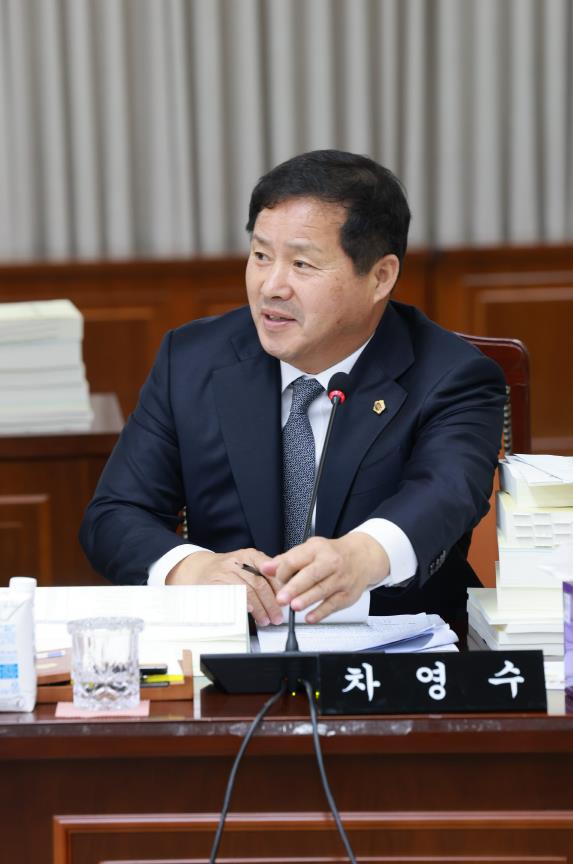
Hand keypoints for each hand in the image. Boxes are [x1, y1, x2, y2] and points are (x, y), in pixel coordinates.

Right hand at [166, 548, 283, 625]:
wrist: (198, 568)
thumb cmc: (226, 569)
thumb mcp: (246, 565)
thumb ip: (264, 574)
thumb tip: (286, 590)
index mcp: (249, 555)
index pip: (270, 569)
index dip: (280, 586)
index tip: (287, 599)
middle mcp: (237, 562)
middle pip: (259, 583)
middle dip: (271, 602)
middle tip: (278, 616)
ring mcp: (224, 572)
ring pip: (247, 590)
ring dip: (259, 608)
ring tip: (266, 619)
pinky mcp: (214, 584)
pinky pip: (231, 595)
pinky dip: (242, 604)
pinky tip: (248, 611)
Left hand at [260, 532, 389, 622]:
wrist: (362, 557)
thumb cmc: (332, 554)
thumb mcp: (310, 549)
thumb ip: (287, 560)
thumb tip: (266, 568)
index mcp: (317, 549)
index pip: (296, 559)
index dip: (283, 571)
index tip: (276, 580)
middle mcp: (331, 562)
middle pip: (311, 575)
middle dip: (295, 587)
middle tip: (281, 598)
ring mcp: (341, 579)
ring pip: (322, 590)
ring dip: (307, 600)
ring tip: (294, 607)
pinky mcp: (348, 594)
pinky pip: (333, 605)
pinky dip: (321, 612)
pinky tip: (309, 617)